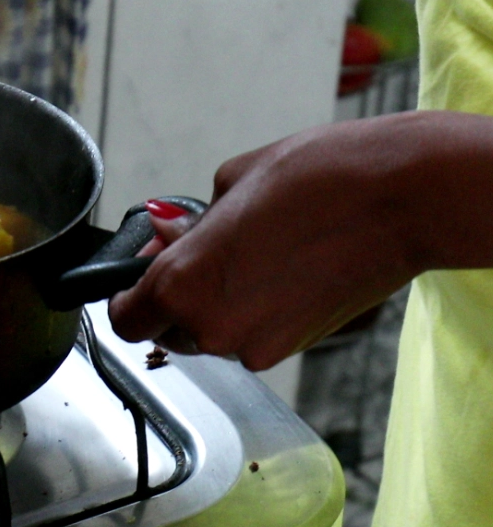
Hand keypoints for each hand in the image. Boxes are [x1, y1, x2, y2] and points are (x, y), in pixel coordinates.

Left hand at [107, 111, 492, 369]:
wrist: (402, 199)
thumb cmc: (319, 178)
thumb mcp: (230, 184)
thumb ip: (188, 225)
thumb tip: (168, 238)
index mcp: (181, 286)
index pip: (125, 319)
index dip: (129, 293)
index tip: (142, 271)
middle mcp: (210, 328)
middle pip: (168, 329)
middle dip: (177, 295)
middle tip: (205, 251)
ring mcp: (254, 345)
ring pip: (212, 333)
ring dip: (218, 303)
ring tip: (255, 254)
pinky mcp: (293, 348)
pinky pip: (251, 334)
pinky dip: (255, 310)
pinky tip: (282, 270)